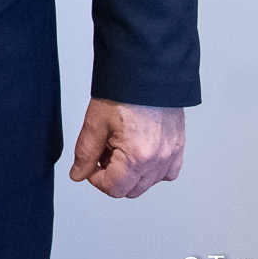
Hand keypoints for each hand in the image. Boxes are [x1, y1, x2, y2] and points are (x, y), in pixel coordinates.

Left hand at [68, 98, 184, 197]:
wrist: (147, 69)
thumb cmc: (124, 91)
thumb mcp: (95, 123)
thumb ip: (85, 153)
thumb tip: (78, 174)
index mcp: (138, 156)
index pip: (114, 188)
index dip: (95, 179)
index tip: (89, 165)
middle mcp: (159, 159)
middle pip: (131, 190)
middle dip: (113, 176)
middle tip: (103, 152)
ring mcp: (172, 153)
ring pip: (148, 182)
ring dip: (131, 173)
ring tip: (120, 146)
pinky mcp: (179, 145)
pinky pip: (168, 171)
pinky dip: (152, 168)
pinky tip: (139, 150)